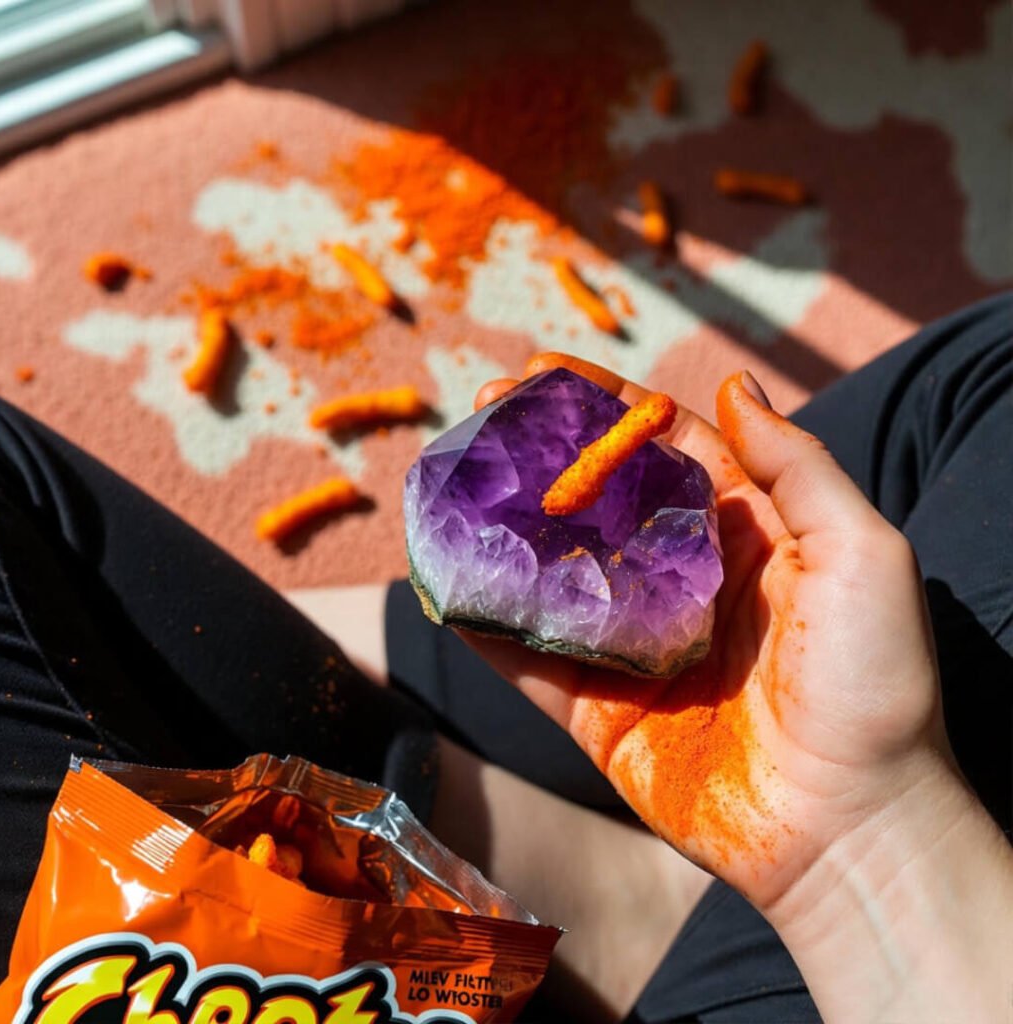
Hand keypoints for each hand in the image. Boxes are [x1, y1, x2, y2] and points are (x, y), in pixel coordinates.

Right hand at [468, 353, 948, 908]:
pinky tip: (443, 576)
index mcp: (742, 534)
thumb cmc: (873, 687)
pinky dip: (484, 619)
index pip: (662, 447)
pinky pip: (529, 657)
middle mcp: (681, 581)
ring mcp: (633, 646)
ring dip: (498, 524)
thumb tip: (736, 384)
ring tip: (447, 477)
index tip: (543, 372)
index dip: (603, 405)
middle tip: (479, 412)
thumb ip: (795, 468)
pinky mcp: (599, 710)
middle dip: (536, 453)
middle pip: (593, 498)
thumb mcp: (861, 555)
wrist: (852, 830)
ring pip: (550, 570)